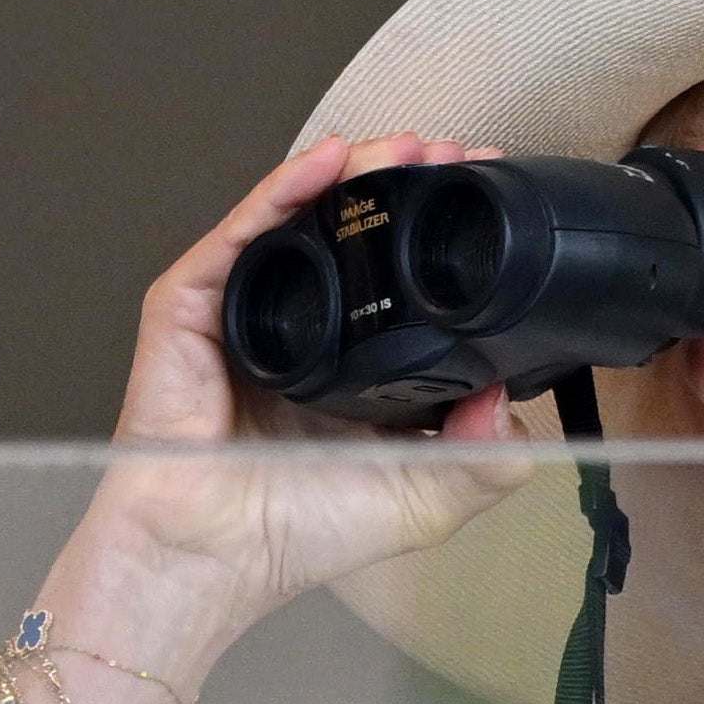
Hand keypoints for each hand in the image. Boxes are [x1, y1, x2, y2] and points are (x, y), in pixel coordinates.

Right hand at [79, 132, 540, 679]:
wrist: (211, 557)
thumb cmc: (297, 534)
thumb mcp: (426, 497)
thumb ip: (485, 455)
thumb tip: (513, 397)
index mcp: (351, 369)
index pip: (402, 284)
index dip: (444, 243)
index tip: (491, 206)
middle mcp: (298, 332)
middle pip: (355, 238)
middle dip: (407, 190)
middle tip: (460, 157)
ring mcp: (242, 313)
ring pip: (302, 222)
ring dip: (356, 176)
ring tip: (410, 146)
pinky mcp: (191, 308)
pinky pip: (242, 236)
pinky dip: (282, 193)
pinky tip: (326, 164)